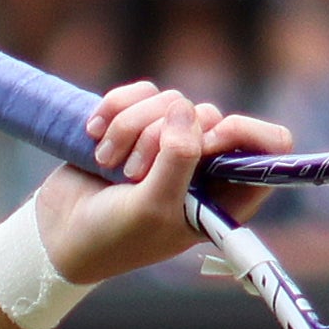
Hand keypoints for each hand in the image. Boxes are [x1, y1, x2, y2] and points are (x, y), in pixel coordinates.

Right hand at [36, 74, 274, 289]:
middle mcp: (205, 166)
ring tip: (107, 162)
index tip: (208, 141)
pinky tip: (94, 134)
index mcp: (226, 195)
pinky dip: (115, 107)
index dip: (244, 134)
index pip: (270, 148)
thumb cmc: (113, 237)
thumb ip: (178, 159)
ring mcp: (172, 143)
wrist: (58, 234)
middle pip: (209, 116)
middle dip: (163, 136)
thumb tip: (186, 109)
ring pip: (171, 101)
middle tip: (134, 173)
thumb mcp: (152, 207)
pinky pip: (142, 92)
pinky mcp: (139, 123)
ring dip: (131, 126)